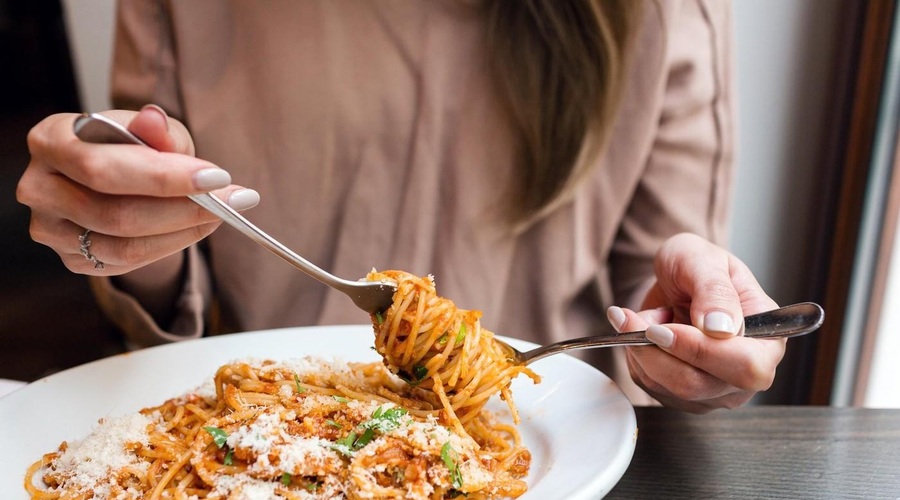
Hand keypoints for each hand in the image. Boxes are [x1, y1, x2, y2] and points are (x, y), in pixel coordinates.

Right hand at [16, 105, 258, 275]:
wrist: (115, 178)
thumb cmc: (129, 146)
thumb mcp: (150, 130)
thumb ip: (157, 130)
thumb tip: (154, 121)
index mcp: (51, 140)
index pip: (103, 167)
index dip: (163, 176)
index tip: (217, 177)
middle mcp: (40, 187)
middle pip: (116, 213)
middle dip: (184, 207)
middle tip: (231, 199)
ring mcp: (51, 228)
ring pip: (125, 244)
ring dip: (183, 231)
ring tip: (220, 213)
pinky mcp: (71, 258)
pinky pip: (127, 261)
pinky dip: (170, 246)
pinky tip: (194, 228)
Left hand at [607, 233, 785, 411]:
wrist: (674, 279)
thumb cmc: (697, 266)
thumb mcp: (703, 260)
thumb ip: (715, 291)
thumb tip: (721, 328)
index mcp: (768, 340)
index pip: (745, 366)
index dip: (700, 350)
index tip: (662, 327)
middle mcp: (746, 374)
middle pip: (698, 384)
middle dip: (657, 350)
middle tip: (632, 319)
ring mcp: (715, 390)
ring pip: (668, 387)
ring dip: (641, 349)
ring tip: (638, 317)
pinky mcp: (683, 396)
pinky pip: (650, 385)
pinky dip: (636, 356)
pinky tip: (641, 333)